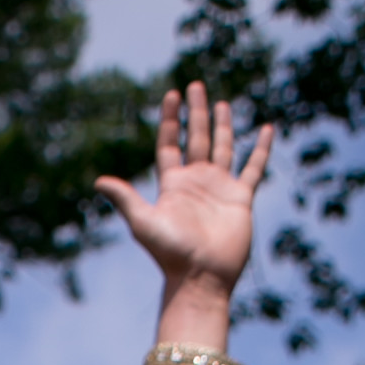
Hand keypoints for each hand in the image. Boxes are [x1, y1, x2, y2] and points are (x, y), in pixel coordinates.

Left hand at [95, 84, 273, 349]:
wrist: (200, 278)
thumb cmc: (170, 254)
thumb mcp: (144, 222)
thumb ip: (125, 199)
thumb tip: (99, 181)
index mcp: (173, 184)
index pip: (171, 144)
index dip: (171, 119)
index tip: (172, 94)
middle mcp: (196, 182)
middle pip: (196, 138)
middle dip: (196, 113)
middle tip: (195, 85)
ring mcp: (219, 188)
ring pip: (223, 148)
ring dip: (222, 126)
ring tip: (221, 102)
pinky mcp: (241, 198)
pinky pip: (254, 168)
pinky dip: (260, 149)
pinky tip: (265, 130)